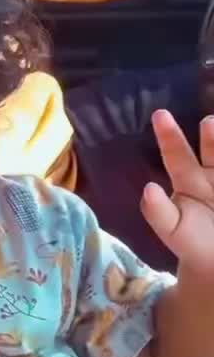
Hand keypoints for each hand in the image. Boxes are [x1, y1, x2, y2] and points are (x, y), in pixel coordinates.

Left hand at [141, 111, 213, 270]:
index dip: (169, 137)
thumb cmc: (192, 241)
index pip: (176, 155)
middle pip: (212, 151)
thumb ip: (159, 212)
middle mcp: (210, 173)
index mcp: (187, 179)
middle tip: (208, 122)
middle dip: (211, 137)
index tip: (160, 115)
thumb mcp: (172, 229)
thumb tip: (149, 189)